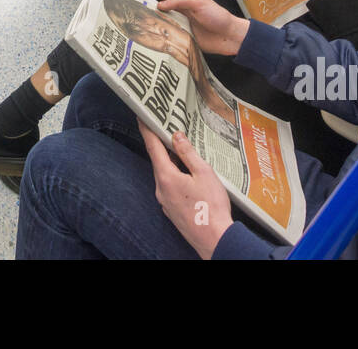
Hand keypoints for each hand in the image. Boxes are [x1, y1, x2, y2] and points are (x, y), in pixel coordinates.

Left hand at [139, 122, 233, 258]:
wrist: (215, 240)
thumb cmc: (211, 207)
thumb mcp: (203, 173)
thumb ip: (188, 153)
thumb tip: (176, 136)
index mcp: (166, 176)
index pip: (153, 147)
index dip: (147, 130)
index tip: (142, 117)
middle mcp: (161, 189)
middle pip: (159, 161)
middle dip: (163, 146)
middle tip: (168, 130)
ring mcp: (165, 202)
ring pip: (165, 175)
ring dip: (172, 163)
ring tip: (184, 152)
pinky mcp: (172, 211)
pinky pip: (170, 188)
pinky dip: (176, 177)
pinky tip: (189, 177)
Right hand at [142, 0, 248, 55]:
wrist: (231, 37)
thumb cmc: (218, 17)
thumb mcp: (200, 3)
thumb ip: (180, 1)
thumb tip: (160, 4)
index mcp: (183, 0)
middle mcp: (179, 12)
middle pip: (158, 8)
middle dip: (144, 7)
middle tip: (129, 11)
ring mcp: (181, 26)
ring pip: (161, 23)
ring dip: (150, 23)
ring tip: (135, 26)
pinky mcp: (183, 39)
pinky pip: (168, 37)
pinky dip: (159, 37)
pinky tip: (151, 41)